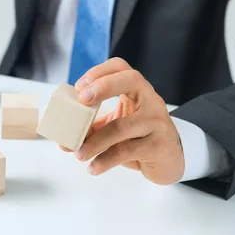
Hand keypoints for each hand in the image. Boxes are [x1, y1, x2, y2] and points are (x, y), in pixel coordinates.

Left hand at [67, 58, 184, 184]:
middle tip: (81, 100)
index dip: (99, 72)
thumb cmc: (141, 137)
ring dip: (95, 141)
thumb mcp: (119, 126)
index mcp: (138, 90)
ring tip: (78, 153)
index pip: (121, 67)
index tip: (79, 87)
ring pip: (122, 126)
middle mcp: (150, 100)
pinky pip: (126, 151)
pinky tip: (94, 167)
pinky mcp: (157, 146)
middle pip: (131, 80)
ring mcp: (156, 122)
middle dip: (104, 86)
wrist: (171, 159)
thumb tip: (64, 142)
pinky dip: (106, 160)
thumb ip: (93, 129)